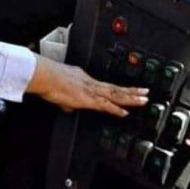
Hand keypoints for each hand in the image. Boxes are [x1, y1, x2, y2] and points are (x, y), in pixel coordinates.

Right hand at [26, 55, 147, 116]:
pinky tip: (126, 113)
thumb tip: (68, 106)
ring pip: (116, 94)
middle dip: (131, 91)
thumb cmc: (46, 79)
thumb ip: (66, 99)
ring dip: (131, 98)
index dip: (114, 89)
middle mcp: (89, 82)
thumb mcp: (58, 89)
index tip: (123, 91)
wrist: (45, 76)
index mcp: (82, 78)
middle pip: (115, 87)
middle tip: (144, 92)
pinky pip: (106, 105)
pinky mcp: (89, 99)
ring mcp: (91, 90)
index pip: (102, 86)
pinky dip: (116, 109)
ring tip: (144, 99)